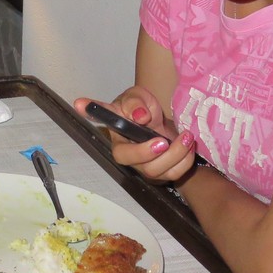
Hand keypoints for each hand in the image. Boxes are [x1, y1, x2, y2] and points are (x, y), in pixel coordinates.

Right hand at [74, 88, 198, 182]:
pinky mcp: (160, 174)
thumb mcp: (139, 97)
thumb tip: (139, 115)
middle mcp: (126, 152)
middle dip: (146, 153)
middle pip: (130, 161)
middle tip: (163, 140)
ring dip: (175, 155)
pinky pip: (173, 175)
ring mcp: (143, 166)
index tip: (84, 104)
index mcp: (116, 131)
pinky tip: (189, 146)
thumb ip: (136, 103)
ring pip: (154, 171)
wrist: (162, 123)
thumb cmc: (143, 109)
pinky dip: (185, 161)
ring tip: (187, 137)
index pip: (100, 122)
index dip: (91, 113)